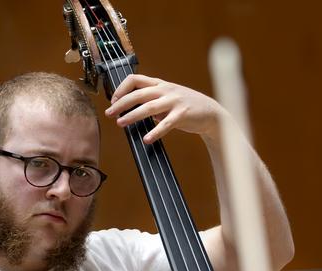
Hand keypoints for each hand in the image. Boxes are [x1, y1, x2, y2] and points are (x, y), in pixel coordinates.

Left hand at [105, 74, 227, 143]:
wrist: (211, 113)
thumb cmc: (187, 106)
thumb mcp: (168, 98)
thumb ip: (152, 101)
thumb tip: (132, 110)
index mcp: (160, 85)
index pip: (135, 79)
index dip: (121, 89)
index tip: (113, 101)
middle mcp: (166, 90)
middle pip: (138, 94)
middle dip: (121, 103)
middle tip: (110, 114)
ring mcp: (175, 101)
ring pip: (148, 107)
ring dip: (132, 115)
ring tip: (121, 123)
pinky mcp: (183, 114)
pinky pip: (166, 124)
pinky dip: (155, 132)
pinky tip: (146, 139)